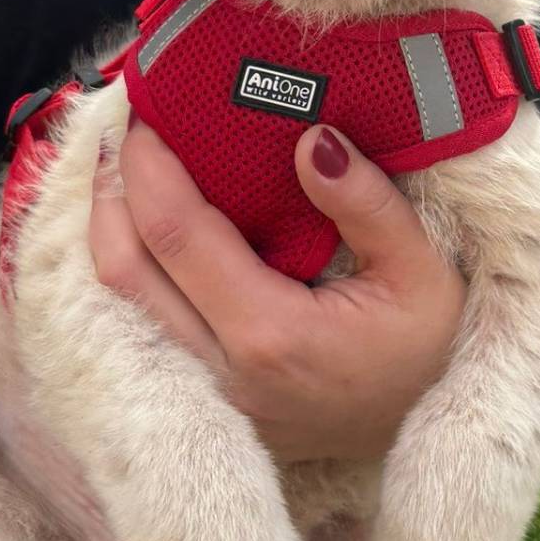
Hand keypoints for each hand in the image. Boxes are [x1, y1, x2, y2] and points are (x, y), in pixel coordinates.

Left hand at [88, 118, 465, 462]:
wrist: (429, 426)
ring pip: (120, 306)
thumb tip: (312, 139)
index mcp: (272, 334)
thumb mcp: (423, 269)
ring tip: (122, 171)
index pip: (176, 236)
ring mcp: (208, 396)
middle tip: (122, 132)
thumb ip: (365, 202)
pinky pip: (141, 329)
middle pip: (124, 272)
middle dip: (112, 191)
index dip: (148, 169)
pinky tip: (142, 229)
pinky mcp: (206, 404)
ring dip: (110, 232)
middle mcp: (222, 372)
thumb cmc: (429, 348)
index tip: (146, 114)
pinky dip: (131, 271)